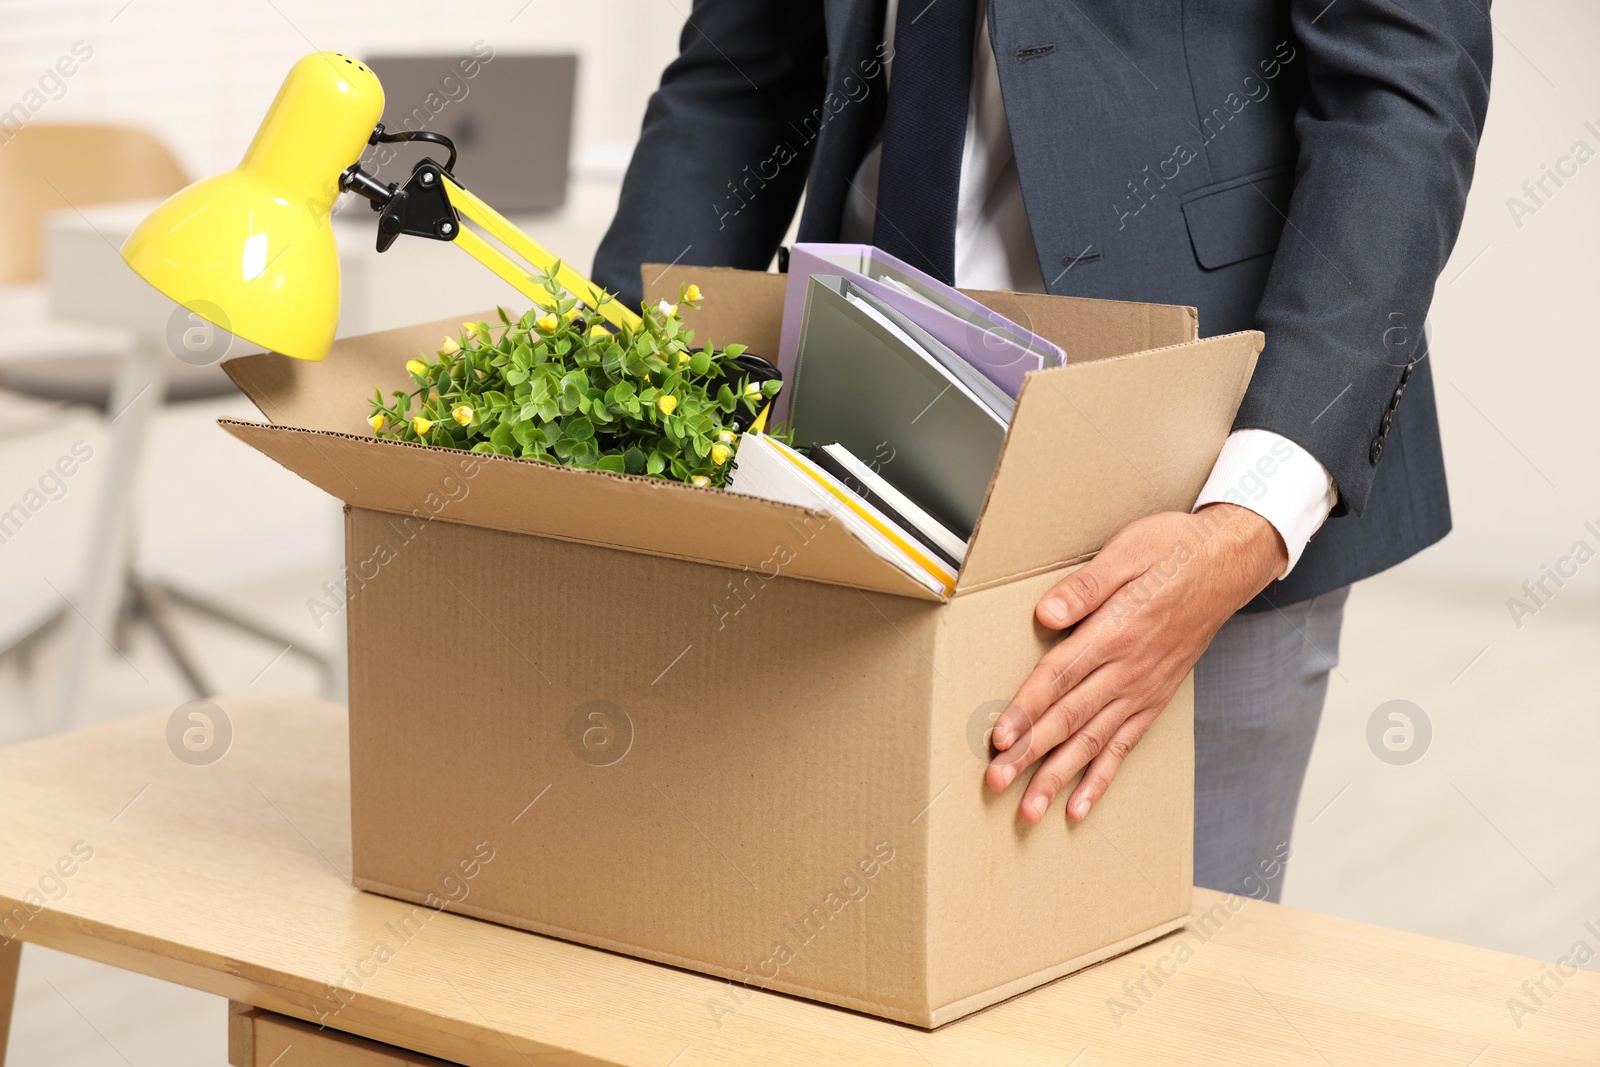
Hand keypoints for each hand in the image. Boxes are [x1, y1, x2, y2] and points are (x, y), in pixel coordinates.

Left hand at [986, 503, 1287, 822]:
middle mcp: (1128, 669)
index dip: (1026, 710)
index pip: (1059, 677)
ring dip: (1059, 777)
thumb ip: (1084, 587)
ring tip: (1031, 810)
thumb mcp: (1127, 552)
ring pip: (1093, 742)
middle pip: (1069, 718)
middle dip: (1030, 755)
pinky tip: (1080, 806)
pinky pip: (1125, 746)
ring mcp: (1142, 689)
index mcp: (1115, 631)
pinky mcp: (1154, 699)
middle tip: (997, 783)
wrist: (1228, 565)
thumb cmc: (1173, 551)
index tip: (1000, 739)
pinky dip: (1102, 778)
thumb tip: (1045, 613)